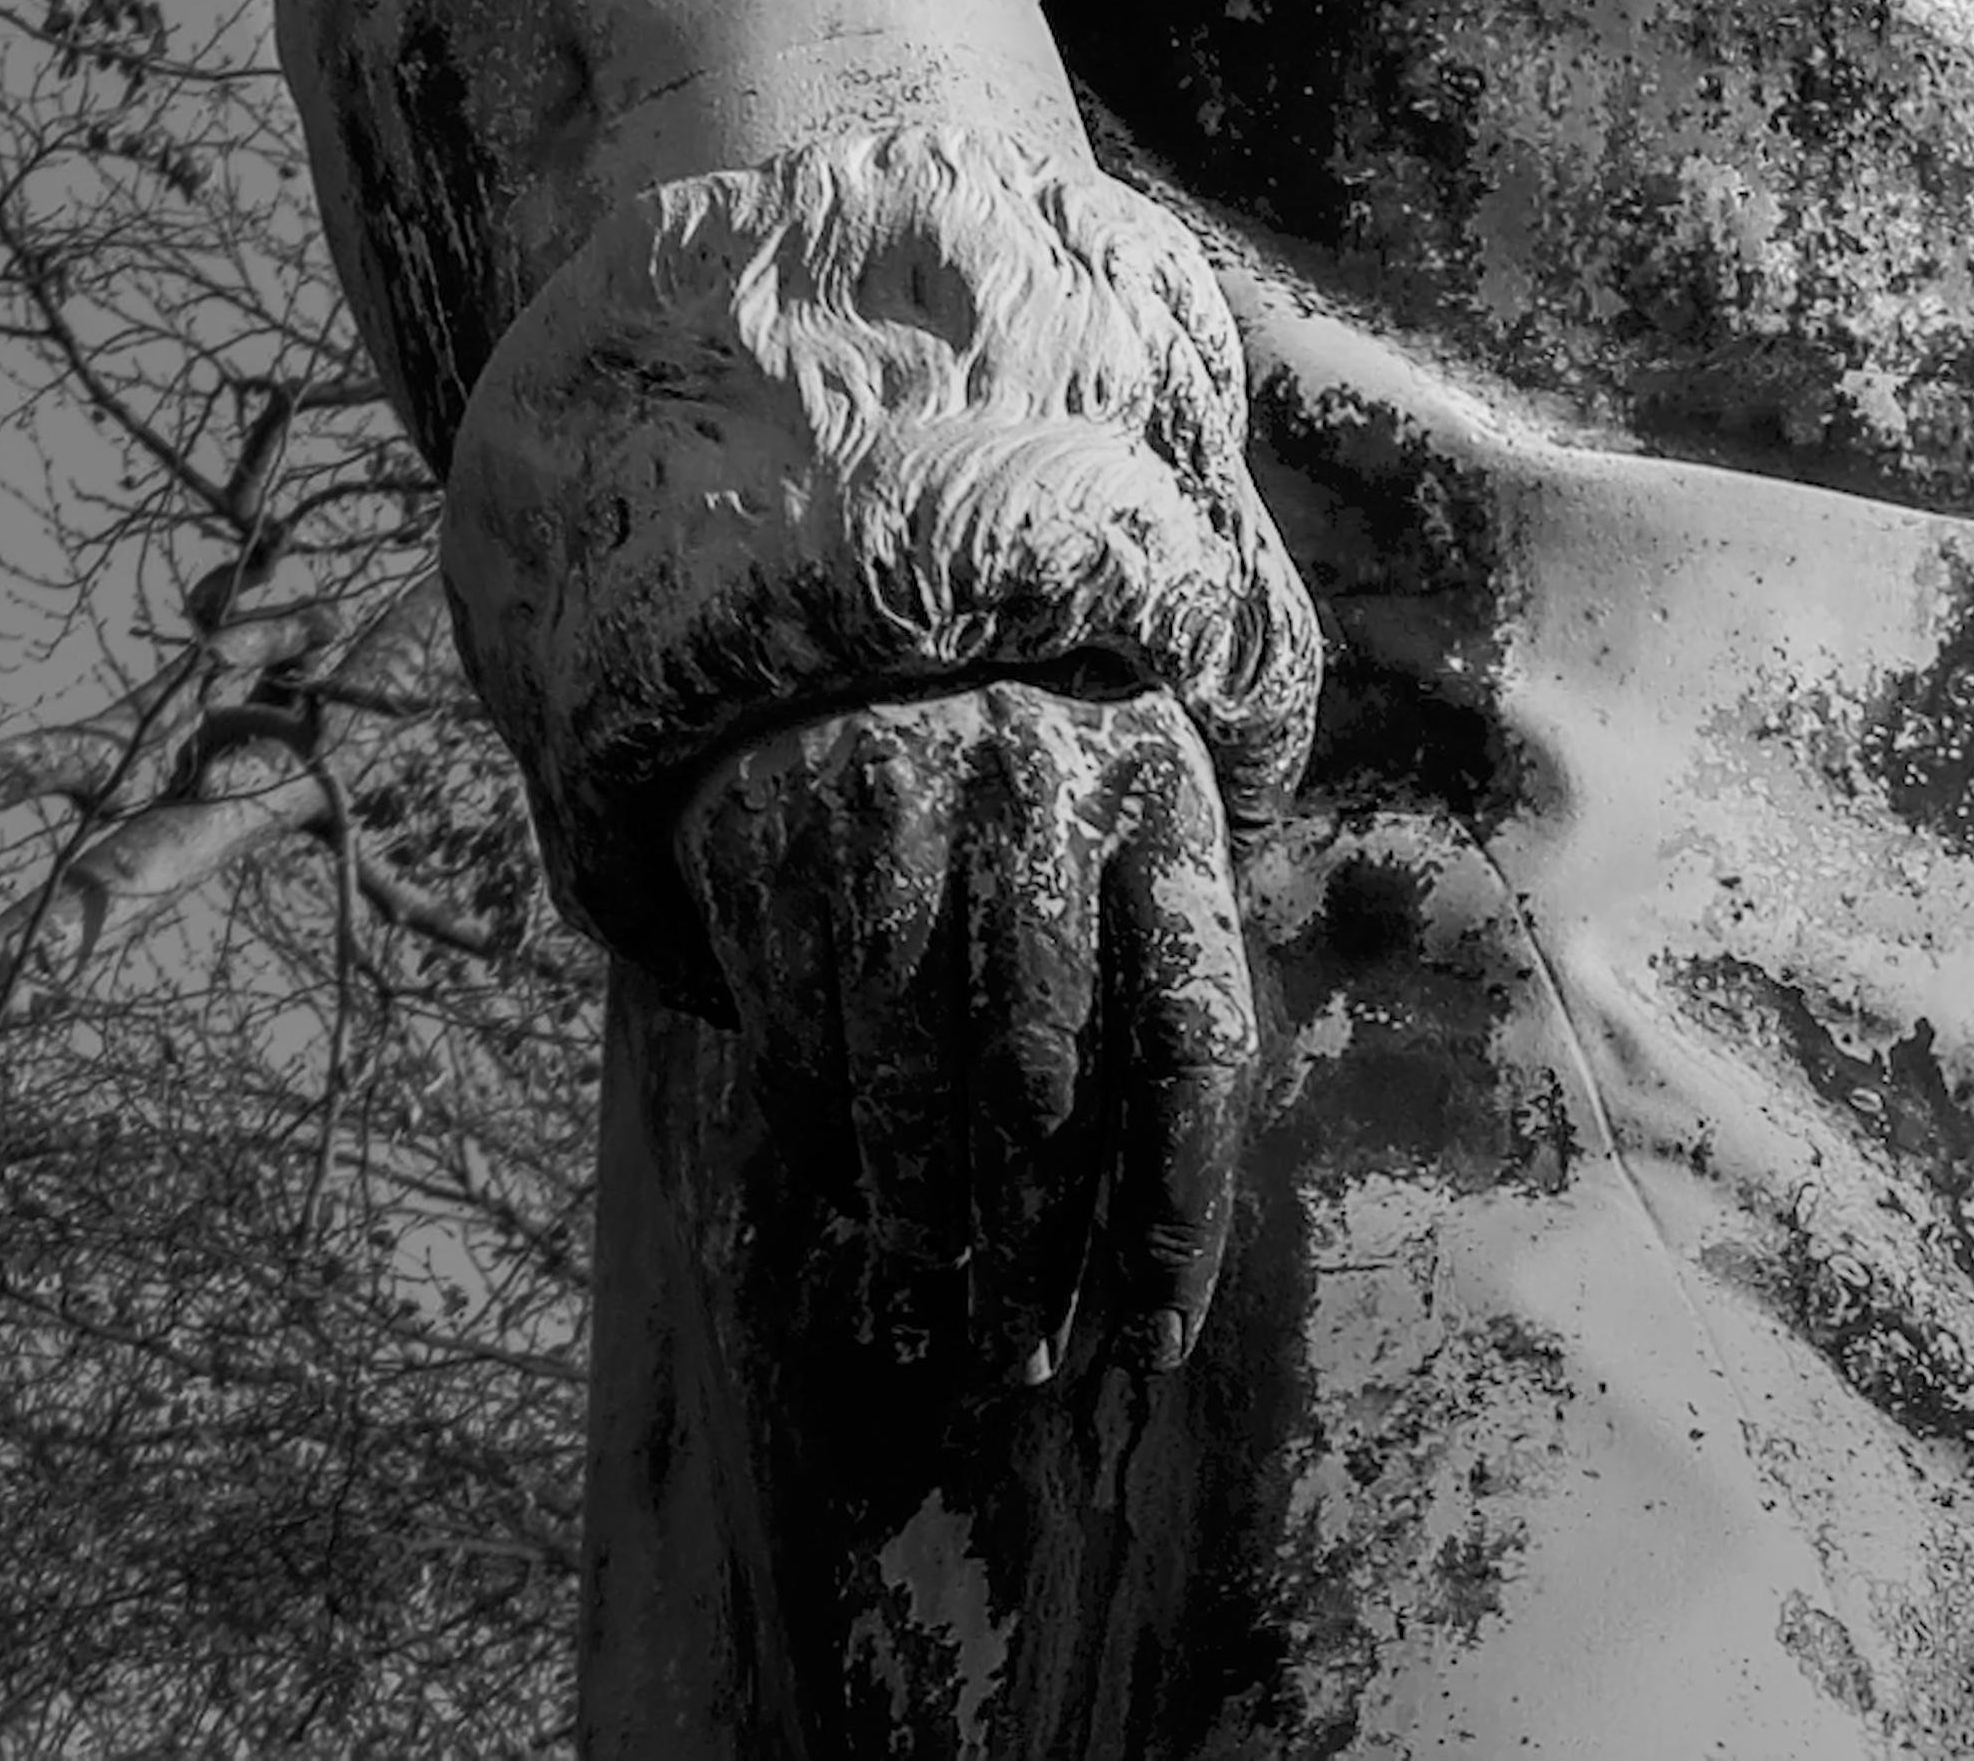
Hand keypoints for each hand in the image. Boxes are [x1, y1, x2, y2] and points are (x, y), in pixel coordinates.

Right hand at [673, 677, 1255, 1390]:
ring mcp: (897, 830)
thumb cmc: (1048, 759)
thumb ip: (1171, 953)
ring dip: (920, 1238)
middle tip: (1023, 1366)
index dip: (1179, 1212)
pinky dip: (828, 1164)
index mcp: (1160, 806)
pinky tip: (854, 1225)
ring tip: (932, 1330)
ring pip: (909, 1089)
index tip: (1152, 1345)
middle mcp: (1035, 812)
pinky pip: (803, 1054)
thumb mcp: (1143, 805)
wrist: (866, 608)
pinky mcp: (780, 856)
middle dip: (1034, 1256)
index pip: (1193, 1041)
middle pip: (1042, 1090)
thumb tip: (1181, 1194)